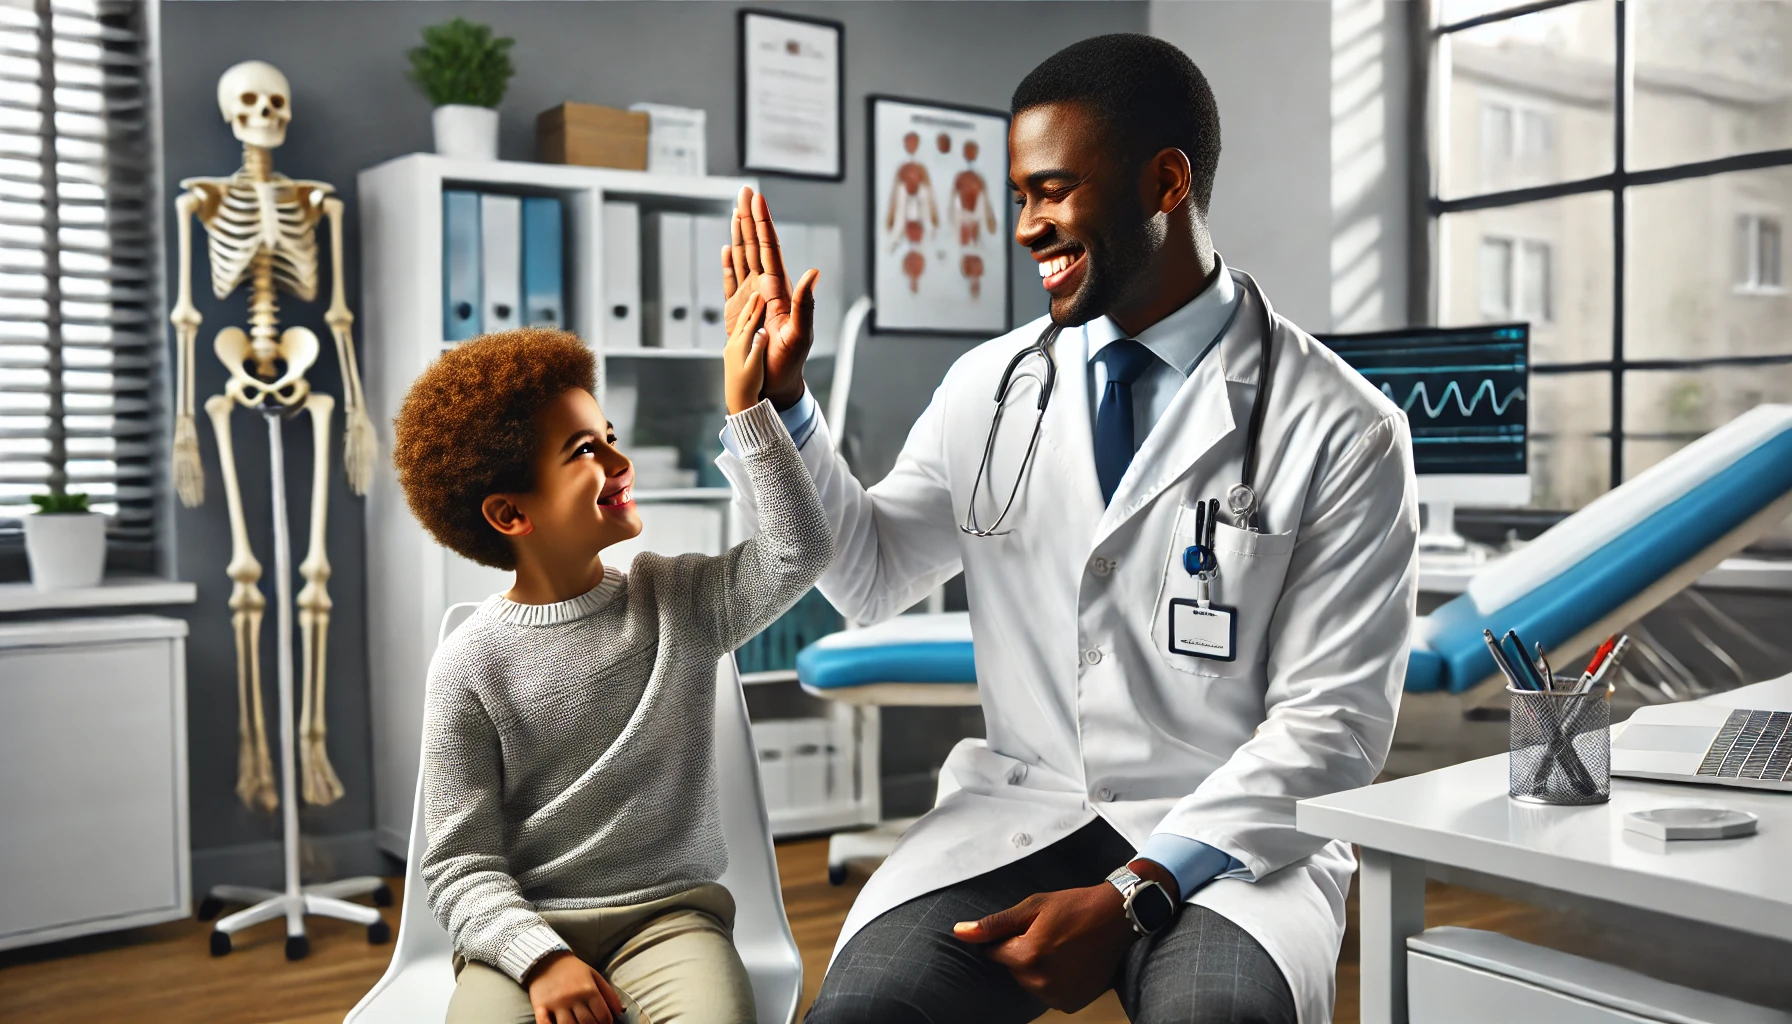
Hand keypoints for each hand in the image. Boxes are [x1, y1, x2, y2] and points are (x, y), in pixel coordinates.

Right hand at [525, 950, 626, 1023]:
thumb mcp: (593, 975)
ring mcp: (556, 1003)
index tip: (605, 1023)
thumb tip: (620, 1011)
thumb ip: (608, 993)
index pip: (602, 1015)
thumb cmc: (572, 969)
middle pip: (587, 1023)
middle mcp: (573, 997)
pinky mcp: (540, 1006)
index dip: (606, 1023)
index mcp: (588, 989)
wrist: (545, 958)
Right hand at [720, 187, 818, 410]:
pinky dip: (729, 264)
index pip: (769, 249)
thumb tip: (812, 272)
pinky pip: (731, 282)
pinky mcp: (737, 312)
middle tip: (744, 191)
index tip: (758, 200)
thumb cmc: (789, 363)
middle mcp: (765, 289)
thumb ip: (805, 303)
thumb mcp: (800, 334)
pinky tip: (728, 247)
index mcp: (778, 290)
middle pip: (755, 246)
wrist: (775, 385)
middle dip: (750, 218)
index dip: (763, 224)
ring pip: (743, 258)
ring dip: (739, 234)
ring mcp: (750, 299)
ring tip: (735, 210)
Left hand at [724, 292, 768, 414]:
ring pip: (739, 326)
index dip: (756, 308)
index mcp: (740, 347)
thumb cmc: (749, 386)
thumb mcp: (756, 367)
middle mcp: (732, 346)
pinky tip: (744, 322)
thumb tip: (762, 331)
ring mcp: (730, 350)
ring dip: (746, 313)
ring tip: (751, 303)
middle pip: (742, 321)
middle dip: (750, 306)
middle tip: (755, 293)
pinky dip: (742, 324)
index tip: (761, 295)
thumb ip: (758, 347)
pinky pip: (737, 334)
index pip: (750, 323)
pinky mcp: (731, 355)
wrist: (738, 401)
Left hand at [951, 883, 1135, 1011]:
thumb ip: (994, 925)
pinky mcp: (1072, 1003)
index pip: (996, 953)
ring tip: (1062, 946)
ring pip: (1031, 982)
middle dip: (1024, 953)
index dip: (1010, 938)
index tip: (1031, 927)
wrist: (1117, 917)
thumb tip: (959, 933)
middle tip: (1050, 934)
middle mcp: (1040, 981)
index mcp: (1027, 956)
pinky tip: (1070, 962)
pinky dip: (1055, 980)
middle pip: (1014, 970)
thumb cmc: (1075, 907)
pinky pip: (1050, 993)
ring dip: (1039, 968)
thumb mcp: (1033, 906)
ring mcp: (1058, 995)